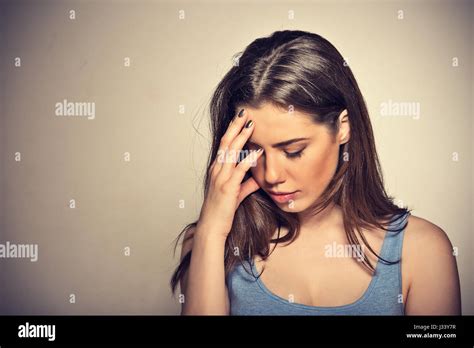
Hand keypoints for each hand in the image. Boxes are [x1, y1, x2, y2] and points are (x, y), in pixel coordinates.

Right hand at [197, 108, 263, 238]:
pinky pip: (239, 170)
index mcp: (217, 169)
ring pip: (231, 152)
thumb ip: (247, 184)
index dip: (232, 130)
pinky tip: (257, 151)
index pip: (225, 145)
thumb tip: (258, 178)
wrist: (212, 227)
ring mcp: (221, 178)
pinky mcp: (228, 188)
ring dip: (242, 137)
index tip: (241, 118)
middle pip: (226, 143)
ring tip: (251, 123)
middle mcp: (217, 170)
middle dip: (235, 126)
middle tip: (244, 112)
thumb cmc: (222, 211)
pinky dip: (249, 159)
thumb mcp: (236, 194)